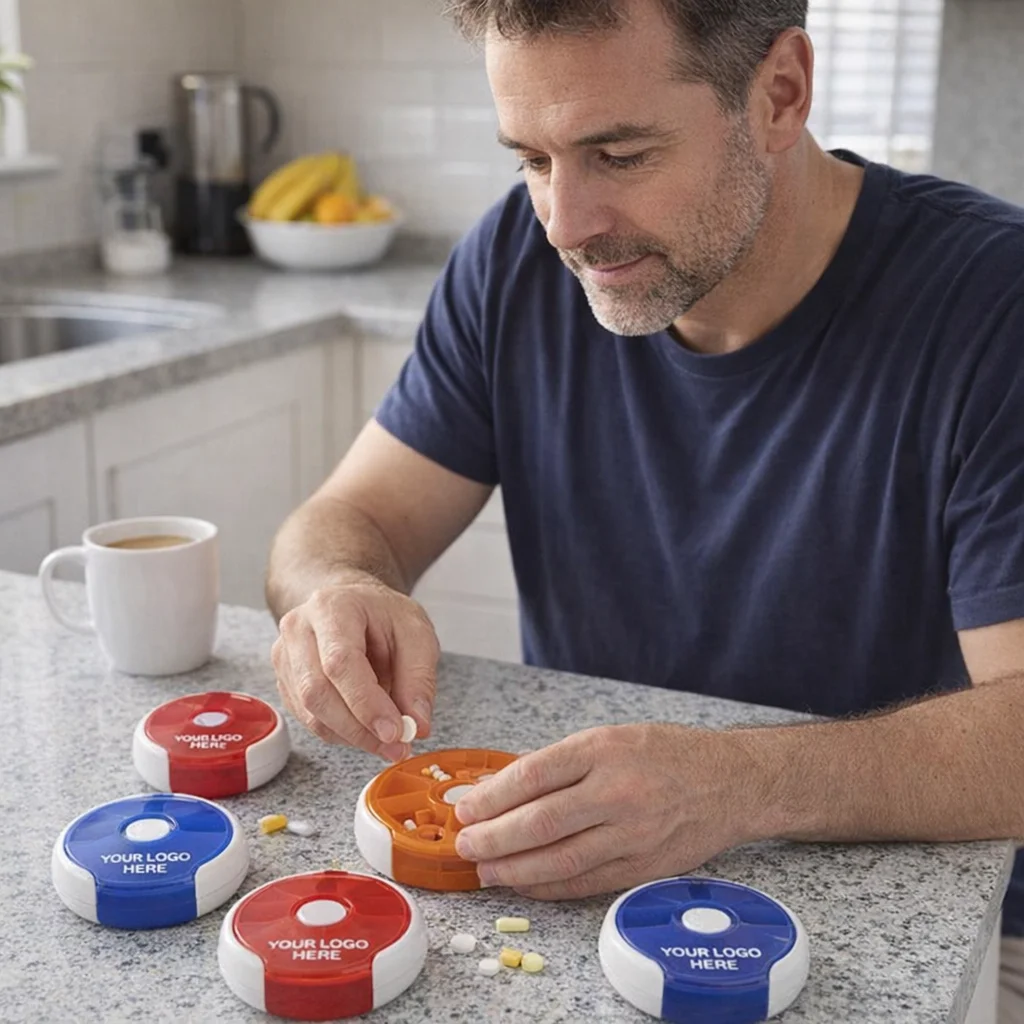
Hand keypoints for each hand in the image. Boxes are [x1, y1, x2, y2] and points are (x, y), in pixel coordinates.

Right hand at [271, 575, 440, 760]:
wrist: (354, 605)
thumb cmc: (383, 615)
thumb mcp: (417, 634)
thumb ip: (419, 679)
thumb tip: (417, 725)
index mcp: (332, 607)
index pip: (340, 661)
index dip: (366, 703)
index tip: (394, 732)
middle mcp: (298, 629)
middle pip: (317, 691)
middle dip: (359, 728)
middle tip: (397, 745)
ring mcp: (285, 656)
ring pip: (310, 712)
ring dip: (352, 735)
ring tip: (387, 739)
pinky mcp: (285, 681)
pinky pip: (308, 720)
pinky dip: (340, 732)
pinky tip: (365, 727)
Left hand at [453, 723, 763, 899]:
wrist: (731, 781)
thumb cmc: (665, 754)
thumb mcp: (609, 738)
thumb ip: (559, 764)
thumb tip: (503, 789)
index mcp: (602, 750)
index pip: (532, 776)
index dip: (492, 797)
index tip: (467, 809)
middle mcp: (616, 792)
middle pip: (539, 823)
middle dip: (493, 838)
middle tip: (466, 846)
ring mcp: (632, 834)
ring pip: (559, 860)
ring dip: (514, 870)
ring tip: (486, 871)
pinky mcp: (643, 866)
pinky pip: (585, 882)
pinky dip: (549, 887)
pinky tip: (525, 884)